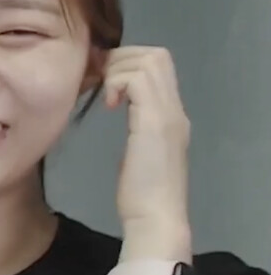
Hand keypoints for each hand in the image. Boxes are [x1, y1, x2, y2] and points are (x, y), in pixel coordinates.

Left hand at [102, 46, 193, 249]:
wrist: (156, 219)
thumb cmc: (141, 193)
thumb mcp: (138, 148)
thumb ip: (135, 122)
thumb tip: (115, 101)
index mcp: (170, 114)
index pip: (157, 65)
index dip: (126, 62)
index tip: (101, 81)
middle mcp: (174, 109)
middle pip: (156, 55)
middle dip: (121, 58)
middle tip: (99, 82)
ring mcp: (168, 114)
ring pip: (148, 60)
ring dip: (118, 69)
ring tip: (105, 95)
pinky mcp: (156, 123)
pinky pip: (138, 80)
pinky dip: (117, 83)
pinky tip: (109, 106)